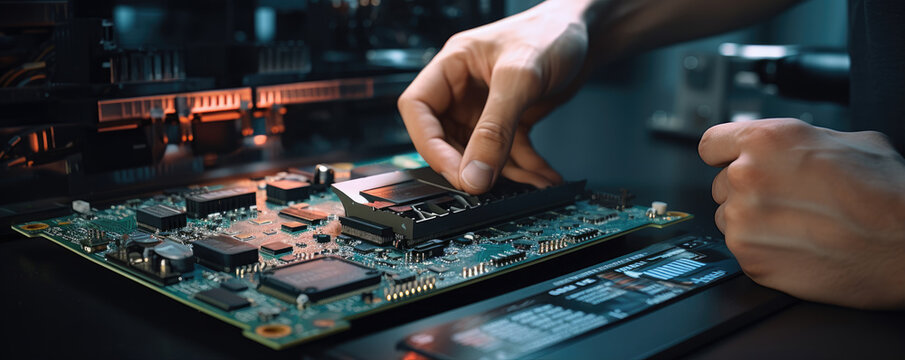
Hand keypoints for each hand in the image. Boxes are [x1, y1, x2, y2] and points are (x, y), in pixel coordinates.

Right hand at [397, 1, 591, 193]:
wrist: (589, 33)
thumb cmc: (551, 33)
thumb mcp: (520, 79)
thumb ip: (496, 129)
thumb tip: (475, 174)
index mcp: (452, 66)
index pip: (418, 108)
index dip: (429, 143)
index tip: (455, 169)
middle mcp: (464, 89)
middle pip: (445, 138)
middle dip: (467, 165)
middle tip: (486, 185)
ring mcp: (486, 107)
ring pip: (479, 152)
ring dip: (504, 173)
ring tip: (529, 183)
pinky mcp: (511, 120)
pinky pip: (509, 153)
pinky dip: (525, 168)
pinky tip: (543, 176)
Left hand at [699, 118, 904, 308]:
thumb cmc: (888, 195)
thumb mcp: (849, 141)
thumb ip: (799, 141)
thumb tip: (783, 146)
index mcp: (767, 140)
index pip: (711, 143)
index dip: (725, 154)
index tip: (731, 162)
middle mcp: (746, 176)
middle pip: (720, 183)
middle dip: (746, 190)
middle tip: (786, 200)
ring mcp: (743, 220)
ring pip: (728, 217)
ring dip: (751, 221)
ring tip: (797, 224)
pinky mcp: (749, 258)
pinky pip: (742, 248)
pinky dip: (762, 249)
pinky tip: (798, 245)